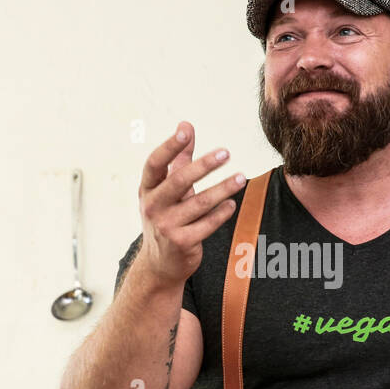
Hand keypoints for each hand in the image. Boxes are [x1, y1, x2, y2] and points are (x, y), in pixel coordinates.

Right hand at [137, 121, 245, 286]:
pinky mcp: (182, 243)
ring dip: (222, 189)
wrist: (159, 264)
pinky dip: (221, 213)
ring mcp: (166, 226)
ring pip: (199, 203)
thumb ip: (179, 158)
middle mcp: (153, 207)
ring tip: (241, 178)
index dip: (169, 146)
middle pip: (179, 181)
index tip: (185, 131)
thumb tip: (186, 124)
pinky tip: (232, 204)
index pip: (155, 163)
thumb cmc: (166, 217)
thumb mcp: (165, 189)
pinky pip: (207, 225)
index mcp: (147, 189)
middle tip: (226, 153)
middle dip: (203, 166)